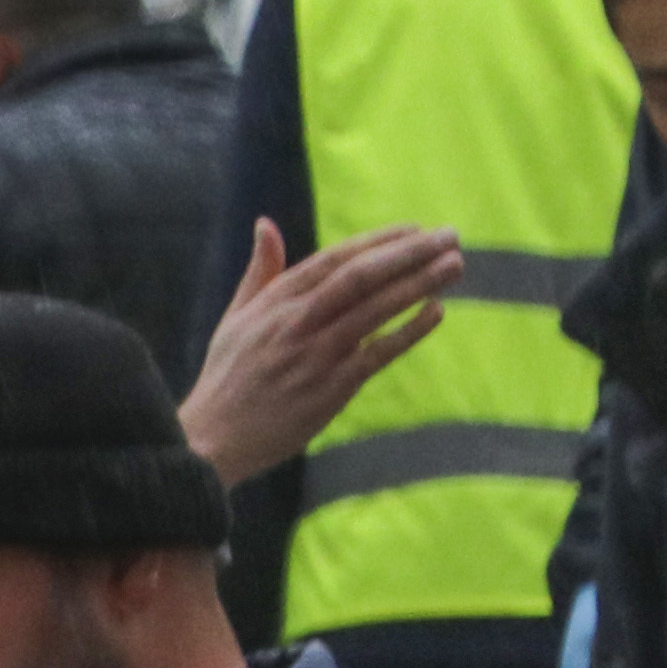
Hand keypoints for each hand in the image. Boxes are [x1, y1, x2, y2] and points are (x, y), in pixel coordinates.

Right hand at [177, 218, 455, 482]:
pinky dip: (409, 331)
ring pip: (376, 309)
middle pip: (362, 276)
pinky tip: (436, 311)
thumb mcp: (235, 318)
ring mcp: (315, 356)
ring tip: (455, 264)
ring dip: (420, 283)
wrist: (211, 443)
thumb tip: (265, 224)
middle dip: (410, 252)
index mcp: (275, 302)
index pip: (336, 259)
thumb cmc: (226, 379)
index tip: (415, 228)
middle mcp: (297, 323)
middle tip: (450, 235)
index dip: (379, 241)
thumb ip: (259, 271)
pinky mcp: (331, 389)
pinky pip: (378, 353)